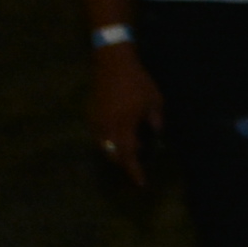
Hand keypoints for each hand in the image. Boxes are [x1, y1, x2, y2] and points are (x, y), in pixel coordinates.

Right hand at [87, 46, 162, 180]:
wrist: (112, 63)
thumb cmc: (138, 81)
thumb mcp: (154, 101)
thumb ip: (156, 120)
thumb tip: (157, 134)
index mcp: (125, 125)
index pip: (128, 155)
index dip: (134, 171)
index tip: (140, 183)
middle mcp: (107, 127)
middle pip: (113, 155)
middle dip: (125, 162)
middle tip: (137, 164)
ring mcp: (96, 121)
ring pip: (103, 147)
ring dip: (115, 152)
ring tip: (130, 148)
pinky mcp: (90, 114)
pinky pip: (98, 135)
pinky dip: (108, 141)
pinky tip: (119, 134)